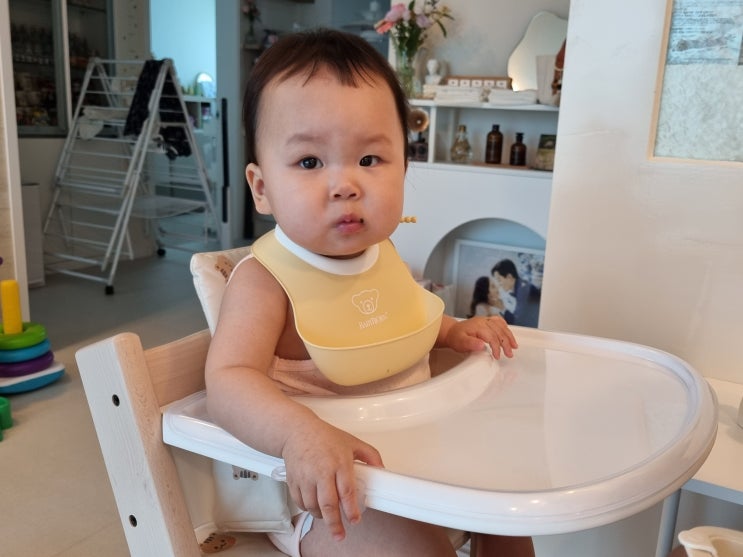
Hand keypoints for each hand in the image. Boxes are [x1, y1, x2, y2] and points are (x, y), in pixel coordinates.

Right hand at [281, 418, 381, 540]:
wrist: (297, 431)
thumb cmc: (324, 437)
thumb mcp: (352, 442)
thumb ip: (370, 455)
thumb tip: (382, 469)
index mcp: (339, 462)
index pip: (346, 491)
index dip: (351, 509)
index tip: (355, 519)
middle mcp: (321, 471)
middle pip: (328, 504)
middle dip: (334, 523)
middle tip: (340, 534)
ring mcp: (306, 477)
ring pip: (313, 506)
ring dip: (321, 516)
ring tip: (328, 516)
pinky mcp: (294, 480)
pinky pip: (300, 502)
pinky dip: (308, 509)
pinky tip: (315, 507)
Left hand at [441, 315, 517, 358]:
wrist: (452, 331)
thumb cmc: (456, 338)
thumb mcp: (460, 343)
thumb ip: (471, 344)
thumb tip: (482, 345)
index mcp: (477, 326)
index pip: (492, 336)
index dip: (497, 347)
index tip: (497, 356)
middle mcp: (483, 321)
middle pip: (499, 331)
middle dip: (506, 343)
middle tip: (509, 354)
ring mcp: (485, 320)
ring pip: (501, 326)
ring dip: (509, 336)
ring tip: (514, 346)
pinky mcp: (487, 321)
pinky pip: (499, 321)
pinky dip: (505, 328)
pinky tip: (508, 334)